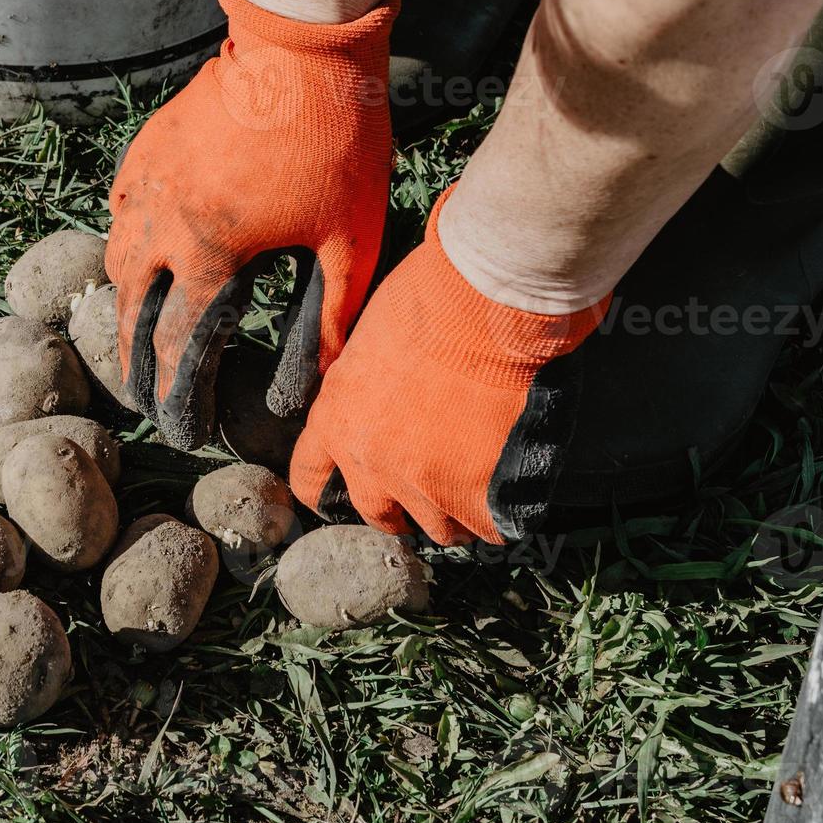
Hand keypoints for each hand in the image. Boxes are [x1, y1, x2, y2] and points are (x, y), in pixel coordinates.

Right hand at [107, 0, 400, 449]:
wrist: (307, 45)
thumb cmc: (338, 142)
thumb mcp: (348, 240)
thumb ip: (330, 317)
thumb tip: (315, 385)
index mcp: (211, 251)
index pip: (175, 345)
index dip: (174, 397)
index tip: (178, 430)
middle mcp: (162, 218)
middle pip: (128, 307)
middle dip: (130, 359)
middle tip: (140, 392)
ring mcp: (149, 176)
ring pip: (114, 255)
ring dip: (124, 299)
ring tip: (138, 327)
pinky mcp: (150, 143)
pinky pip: (119, 206)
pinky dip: (124, 240)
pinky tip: (141, 246)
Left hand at [289, 191, 609, 545]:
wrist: (489, 299)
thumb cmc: (433, 295)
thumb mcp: (369, 336)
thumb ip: (363, 382)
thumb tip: (375, 397)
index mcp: (335, 418)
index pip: (310, 477)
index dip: (330, 487)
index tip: (345, 491)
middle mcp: (370, 461)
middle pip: (376, 513)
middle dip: (400, 507)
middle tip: (427, 487)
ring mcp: (423, 484)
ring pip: (438, 527)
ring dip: (455, 512)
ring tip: (479, 484)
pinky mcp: (475, 494)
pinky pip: (489, 527)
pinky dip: (501, 514)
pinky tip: (511, 488)